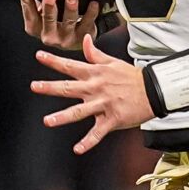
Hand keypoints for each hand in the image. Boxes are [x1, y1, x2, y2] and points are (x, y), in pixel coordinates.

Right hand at [16, 0, 102, 49]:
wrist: (74, 41)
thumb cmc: (55, 21)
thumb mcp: (41, 9)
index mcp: (34, 26)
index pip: (27, 8)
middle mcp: (47, 35)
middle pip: (47, 18)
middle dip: (49, 3)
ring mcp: (65, 39)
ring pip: (68, 21)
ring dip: (70, 7)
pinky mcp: (81, 39)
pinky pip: (87, 24)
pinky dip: (91, 13)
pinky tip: (93, 3)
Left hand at [31, 30, 150, 153]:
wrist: (154, 90)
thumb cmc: (132, 77)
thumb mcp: (113, 62)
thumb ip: (95, 54)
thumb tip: (85, 40)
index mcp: (95, 74)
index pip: (70, 66)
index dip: (54, 61)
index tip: (39, 56)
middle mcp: (96, 88)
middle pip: (69, 88)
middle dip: (50, 87)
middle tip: (34, 86)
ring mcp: (103, 104)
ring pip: (80, 112)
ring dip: (63, 117)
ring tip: (48, 121)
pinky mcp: (112, 119)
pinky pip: (98, 132)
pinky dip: (88, 142)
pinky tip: (78, 149)